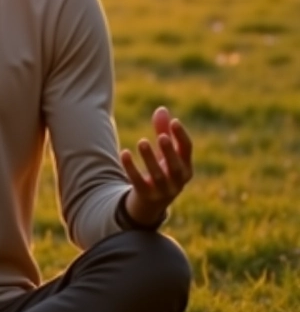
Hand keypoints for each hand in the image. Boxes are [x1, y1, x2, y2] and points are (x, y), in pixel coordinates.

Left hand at [120, 107, 192, 225]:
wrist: (152, 202)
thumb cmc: (162, 170)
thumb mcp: (164, 153)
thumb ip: (163, 131)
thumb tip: (162, 109)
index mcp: (186, 167)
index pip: (187, 150)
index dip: (181, 136)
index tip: (174, 121)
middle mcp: (177, 180)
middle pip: (176, 167)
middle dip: (169, 152)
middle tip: (161, 136)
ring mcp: (163, 191)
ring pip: (157, 175)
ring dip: (149, 159)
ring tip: (142, 141)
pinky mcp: (146, 195)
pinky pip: (138, 182)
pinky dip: (131, 168)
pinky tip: (124, 153)